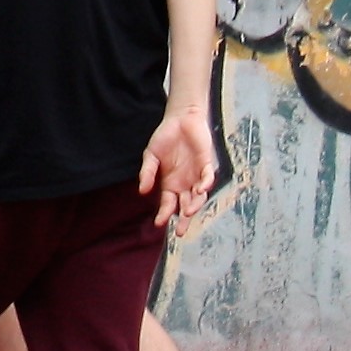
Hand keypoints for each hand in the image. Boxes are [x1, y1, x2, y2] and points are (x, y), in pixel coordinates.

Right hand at [138, 108, 217, 229]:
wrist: (180, 119)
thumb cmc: (165, 138)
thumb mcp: (151, 155)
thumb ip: (147, 172)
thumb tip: (142, 191)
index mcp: (170, 183)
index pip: (168, 204)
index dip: (164, 214)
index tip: (158, 223)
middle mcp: (184, 183)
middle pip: (185, 206)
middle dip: (183, 220)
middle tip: (179, 231)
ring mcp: (196, 176)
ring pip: (198, 196)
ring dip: (194, 205)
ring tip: (188, 212)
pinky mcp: (206, 165)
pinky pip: (207, 178)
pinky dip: (204, 185)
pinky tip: (199, 190)